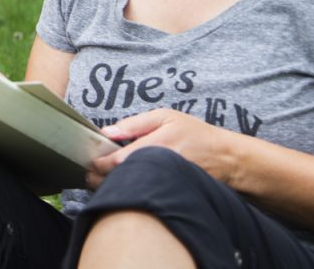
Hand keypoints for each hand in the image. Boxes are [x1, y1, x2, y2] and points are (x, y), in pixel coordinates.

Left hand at [86, 109, 242, 189]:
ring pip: (131, 191)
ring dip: (111, 188)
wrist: (226, 158)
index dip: (98, 164)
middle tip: (88, 176)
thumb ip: (134, 124)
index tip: (89, 162)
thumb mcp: (165, 117)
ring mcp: (165, 184)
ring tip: (98, 182)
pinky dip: (131, 193)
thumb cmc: (194, 133)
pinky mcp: (170, 195)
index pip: (117, 162)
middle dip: (99, 180)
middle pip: (120, 180)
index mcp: (154, 146)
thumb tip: (107, 131)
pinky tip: (123, 188)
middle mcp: (158, 168)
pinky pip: (144, 196)